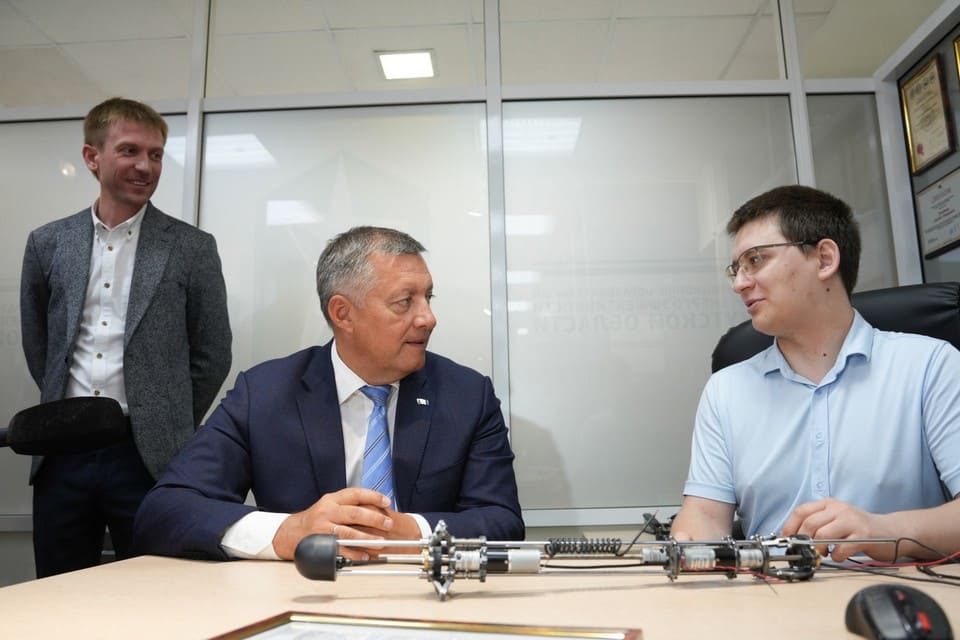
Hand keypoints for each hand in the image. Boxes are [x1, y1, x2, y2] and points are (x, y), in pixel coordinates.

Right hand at [273, 488, 393, 560]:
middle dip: (374, 519)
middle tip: (388, 524)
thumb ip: (350, 504)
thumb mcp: (330, 504)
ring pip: (348, 532)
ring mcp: (323, 528)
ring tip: (381, 542)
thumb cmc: (317, 518)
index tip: (387, 502)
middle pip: (355, 513)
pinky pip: (340, 550)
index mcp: (332, 500)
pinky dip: (354, 554)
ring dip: (367, 538)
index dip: (373, 497)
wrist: (293, 532)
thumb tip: (377, 507)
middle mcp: (328, 511)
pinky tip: (366, 555)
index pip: (356, 494)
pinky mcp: (321, 544)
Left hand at [781, 498, 897, 561]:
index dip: (790, 527)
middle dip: (804, 541)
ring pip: (823, 535)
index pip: (801, 511)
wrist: (892, 531)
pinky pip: (842, 548)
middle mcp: (839, 509)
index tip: (787, 540)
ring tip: (825, 554)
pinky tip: (840, 556)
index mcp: (828, 504)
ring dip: (819, 550)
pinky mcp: (864, 535)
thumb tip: (793, 537)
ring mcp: (852, 521)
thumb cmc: (859, 528)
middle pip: (810, 524)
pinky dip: (837, 556)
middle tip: (808, 551)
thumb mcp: (836, 519)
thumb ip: (818, 524)